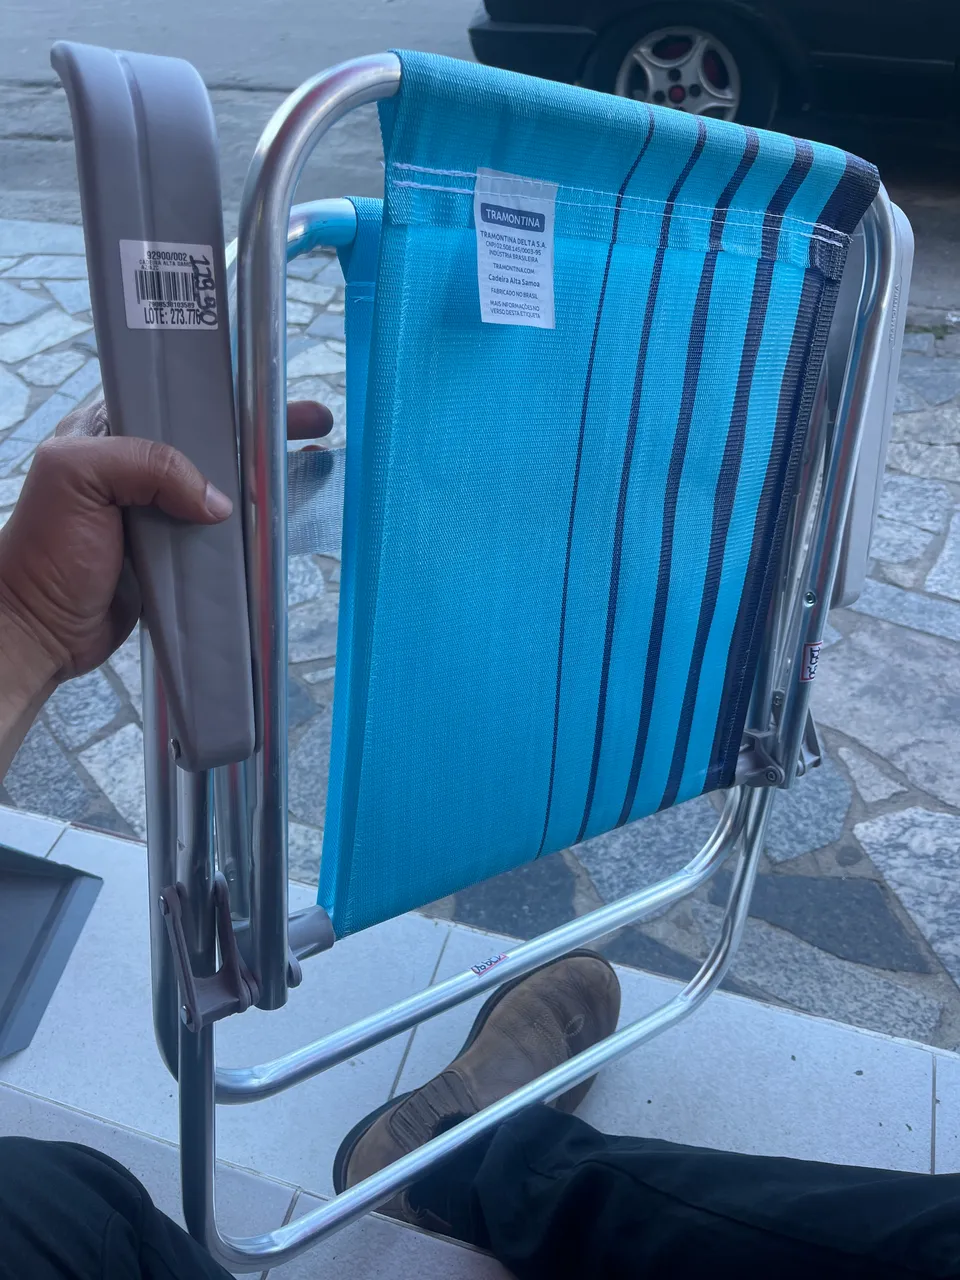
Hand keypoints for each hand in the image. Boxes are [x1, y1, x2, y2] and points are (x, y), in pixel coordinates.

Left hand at [0, 398, 330, 770]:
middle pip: (210, 437)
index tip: (267, 390)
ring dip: (266, 475)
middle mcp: (136, 465)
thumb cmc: (44, 553)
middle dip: (261, 428)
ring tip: (311, 461)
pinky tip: (286, 516)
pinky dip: (256, 524)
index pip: (172, 396)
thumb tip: (217, 501)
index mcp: (107, 430)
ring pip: (223, 483)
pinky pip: (223, 531)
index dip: (222, 390)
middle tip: (310, 423)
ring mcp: (158, 510)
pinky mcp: (176, 552)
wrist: (41, 632)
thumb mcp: (77, 478)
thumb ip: (144, 464)